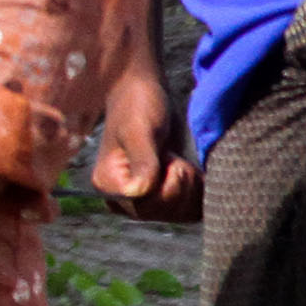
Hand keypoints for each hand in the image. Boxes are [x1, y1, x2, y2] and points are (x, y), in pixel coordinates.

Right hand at [88, 56, 200, 222]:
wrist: (143, 92)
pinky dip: (197, 193)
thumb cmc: (137, 104)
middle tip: (178, 160)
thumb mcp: (141, 129)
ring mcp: (142, 198)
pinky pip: (186, 210)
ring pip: (178, 214)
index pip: (146, 205)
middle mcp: (122, 197)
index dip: (169, 187)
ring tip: (183, 163)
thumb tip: (138, 192)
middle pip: (163, 212)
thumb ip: (143, 160)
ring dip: (191, 189)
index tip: (171, 161)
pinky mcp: (160, 194)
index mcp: (109, 184)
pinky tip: (194, 173)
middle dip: (181, 186)